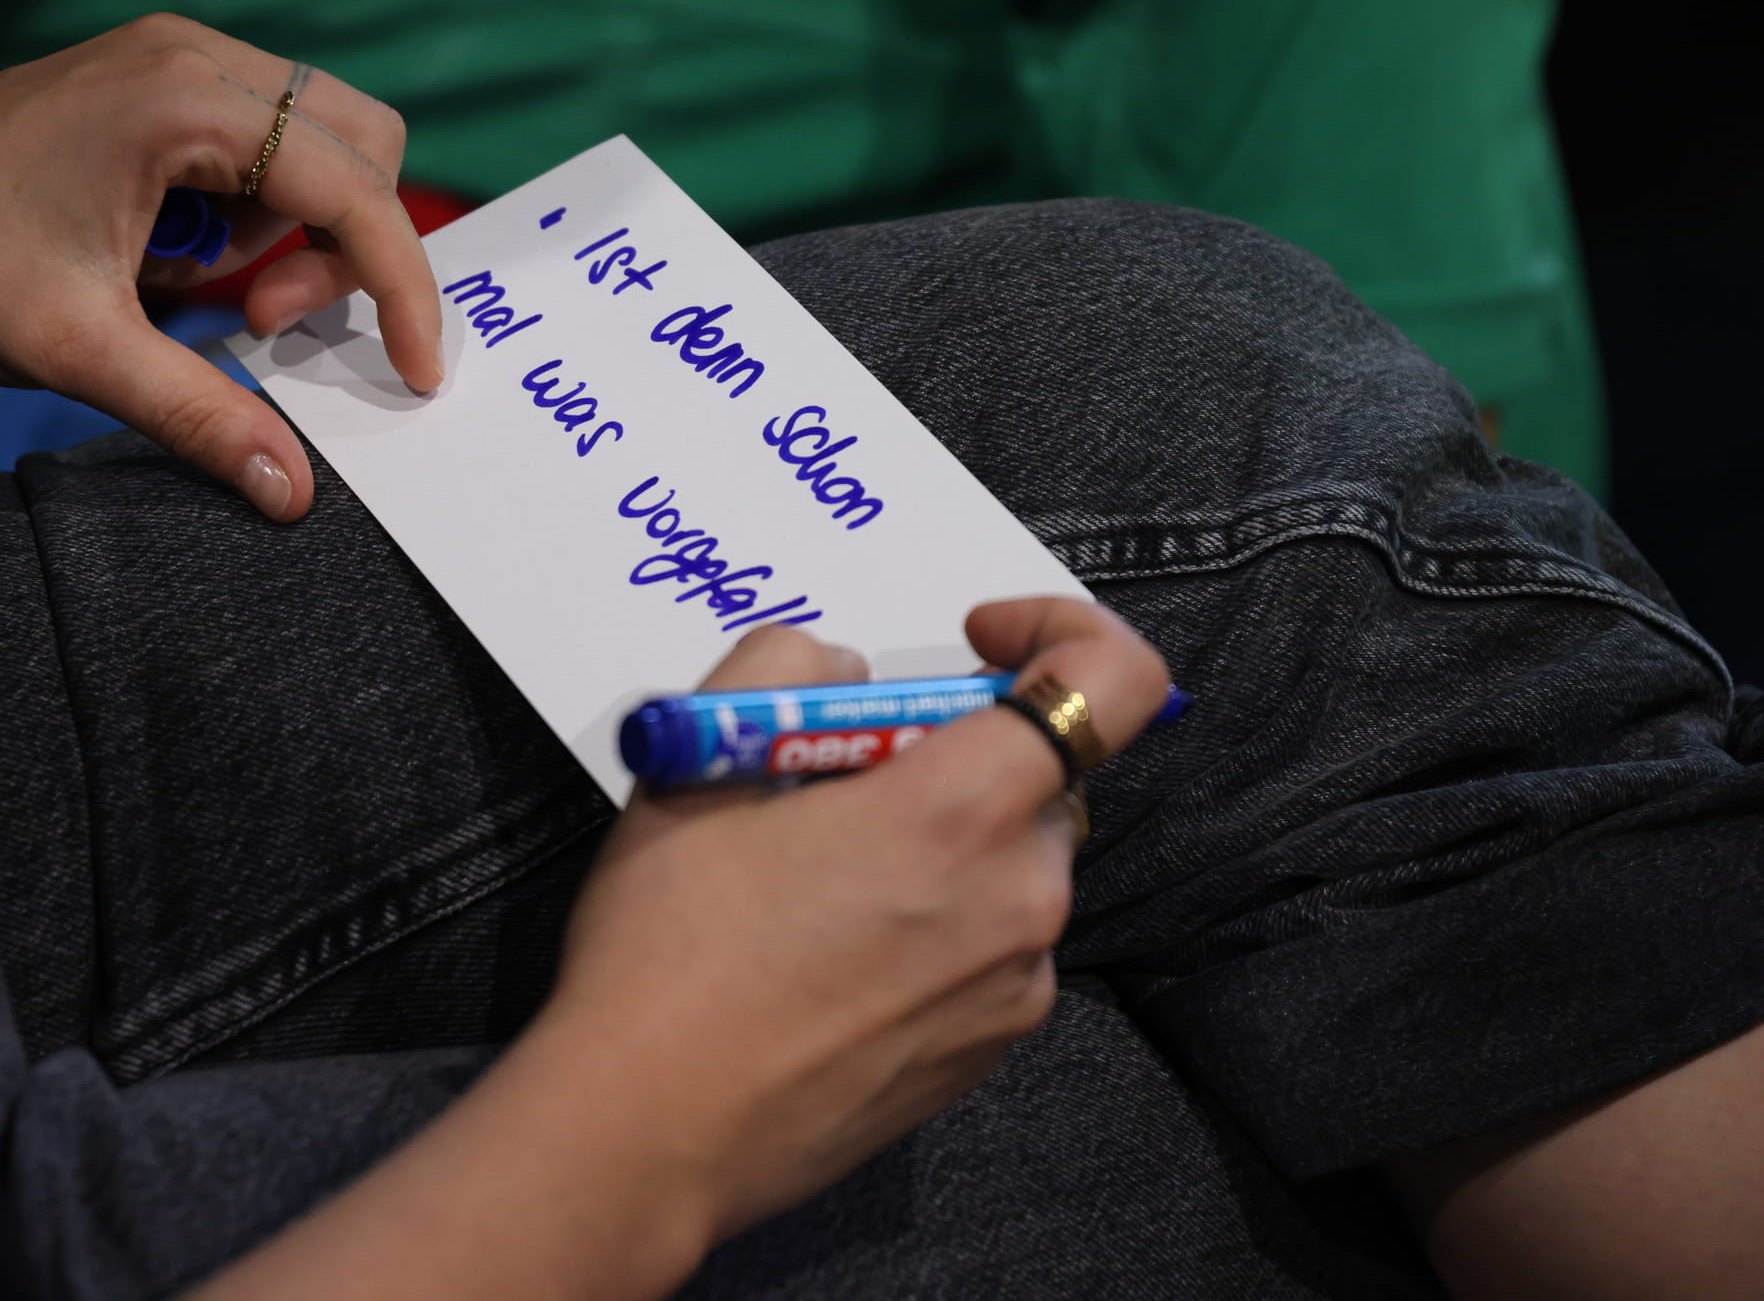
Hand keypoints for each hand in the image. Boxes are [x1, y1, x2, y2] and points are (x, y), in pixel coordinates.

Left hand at [0, 13, 442, 521]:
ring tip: (213, 303)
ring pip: (321, 143)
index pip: (352, 188)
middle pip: (362, 143)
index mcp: (182, 99)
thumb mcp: (77, 351)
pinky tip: (184, 267)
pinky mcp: (151, 86)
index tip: (413, 372)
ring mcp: (170, 64)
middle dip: (346, 248)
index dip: (400, 287)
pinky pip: (264, 146)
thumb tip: (295, 493)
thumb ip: (201, 414)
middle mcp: (192, 58)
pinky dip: (256, 215)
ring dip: (299, 235)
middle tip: (260, 322)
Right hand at [192, 598, 1167, 1300]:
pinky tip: (831, 956)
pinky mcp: (988, 1053)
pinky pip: (993, 948)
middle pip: (1045, 775)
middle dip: (961, 751)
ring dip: (946, 843)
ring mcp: (1014, 987)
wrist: (646, 1133)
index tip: (974, 640)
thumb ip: (790, 669)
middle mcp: (1020, 897)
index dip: (1062, 630)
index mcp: (962, 810)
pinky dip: (938, 923)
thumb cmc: (667, 950)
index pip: (1116, 682)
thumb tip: (846, 679)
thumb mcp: (700, 760)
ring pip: (1014, 864)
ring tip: (818, 880)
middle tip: (843, 776)